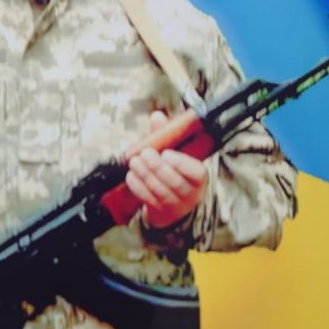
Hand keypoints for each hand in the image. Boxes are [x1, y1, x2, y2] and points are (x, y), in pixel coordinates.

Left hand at [126, 110, 207, 229]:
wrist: (173, 201)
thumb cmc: (174, 170)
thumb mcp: (174, 152)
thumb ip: (167, 135)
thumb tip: (157, 116)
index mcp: (198, 176)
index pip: (196, 172)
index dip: (181, 163)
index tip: (166, 153)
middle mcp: (191, 193)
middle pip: (175, 183)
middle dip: (158, 167)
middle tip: (145, 154)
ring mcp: (176, 205)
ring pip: (161, 192)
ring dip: (145, 176)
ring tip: (134, 161)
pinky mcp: (161, 212)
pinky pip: (149, 200)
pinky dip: (138, 188)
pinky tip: (131, 176)